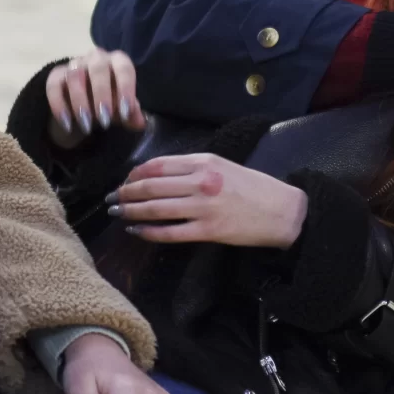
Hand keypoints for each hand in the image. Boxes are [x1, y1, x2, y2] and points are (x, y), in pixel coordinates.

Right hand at [46, 48, 144, 146]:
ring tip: (87, 126)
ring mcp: (74, 64)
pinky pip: (53, 86)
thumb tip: (140, 122)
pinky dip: (59, 106)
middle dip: (101, 95)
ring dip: (80, 102)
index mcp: (118, 61)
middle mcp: (96, 58)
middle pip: (98, 67)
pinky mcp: (56, 75)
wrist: (85, 108)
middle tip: (105, 121)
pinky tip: (67, 124)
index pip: (124, 67)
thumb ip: (132, 114)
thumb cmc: (111, 104)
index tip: (125, 112)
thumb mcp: (123, 111)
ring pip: (75, 75)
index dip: (125, 89)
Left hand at [112, 153, 308, 248]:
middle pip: (151, 186)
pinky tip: (137, 231)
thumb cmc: (253, 187)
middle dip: (126, 192)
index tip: (124, 180)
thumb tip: (158, 175)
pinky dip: (149, 232)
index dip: (135, 173)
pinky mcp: (208, 230)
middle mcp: (201, 181)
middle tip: (111, 198)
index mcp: (204, 162)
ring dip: (131, 211)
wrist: (282, 211)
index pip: (158, 165)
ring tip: (118, 214)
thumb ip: (193, 167)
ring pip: (156, 208)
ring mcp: (204, 207)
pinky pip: (170, 232)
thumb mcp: (223, 166)